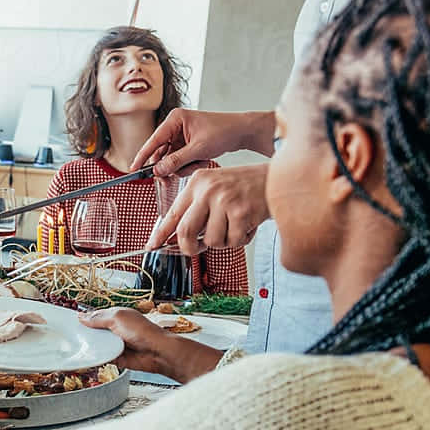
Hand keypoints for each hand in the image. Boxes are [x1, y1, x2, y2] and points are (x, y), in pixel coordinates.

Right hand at [80, 309, 221, 382]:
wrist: (157, 352)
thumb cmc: (143, 332)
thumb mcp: (117, 318)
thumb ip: (98, 318)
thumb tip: (81, 317)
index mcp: (116, 316)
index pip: (95, 316)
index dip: (84, 318)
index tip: (70, 322)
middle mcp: (115, 330)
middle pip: (94, 331)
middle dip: (84, 333)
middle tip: (69, 335)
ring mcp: (115, 344)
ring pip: (96, 344)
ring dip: (89, 346)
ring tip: (74, 346)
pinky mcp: (115, 357)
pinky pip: (101, 357)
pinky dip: (95, 357)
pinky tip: (85, 356)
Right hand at [131, 109, 275, 175]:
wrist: (242, 131)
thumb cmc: (223, 132)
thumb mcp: (198, 149)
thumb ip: (176, 161)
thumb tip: (157, 171)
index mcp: (175, 119)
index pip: (153, 141)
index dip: (142, 156)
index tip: (133, 169)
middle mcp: (175, 126)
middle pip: (161, 152)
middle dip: (170, 164)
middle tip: (179, 171)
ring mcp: (180, 135)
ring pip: (170, 158)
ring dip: (182, 165)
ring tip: (198, 161)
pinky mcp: (186, 143)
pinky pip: (179, 159)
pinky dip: (188, 164)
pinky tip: (200, 160)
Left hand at [146, 164, 268, 253]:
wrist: (277, 179)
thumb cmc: (245, 187)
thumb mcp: (215, 188)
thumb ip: (197, 208)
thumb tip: (178, 236)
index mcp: (198, 183)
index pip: (172, 213)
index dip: (160, 233)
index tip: (152, 245)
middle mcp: (208, 190)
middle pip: (185, 231)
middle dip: (189, 247)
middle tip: (195, 249)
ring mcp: (225, 201)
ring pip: (211, 240)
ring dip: (222, 241)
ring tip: (233, 226)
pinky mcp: (241, 213)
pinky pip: (232, 241)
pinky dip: (240, 239)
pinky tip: (247, 225)